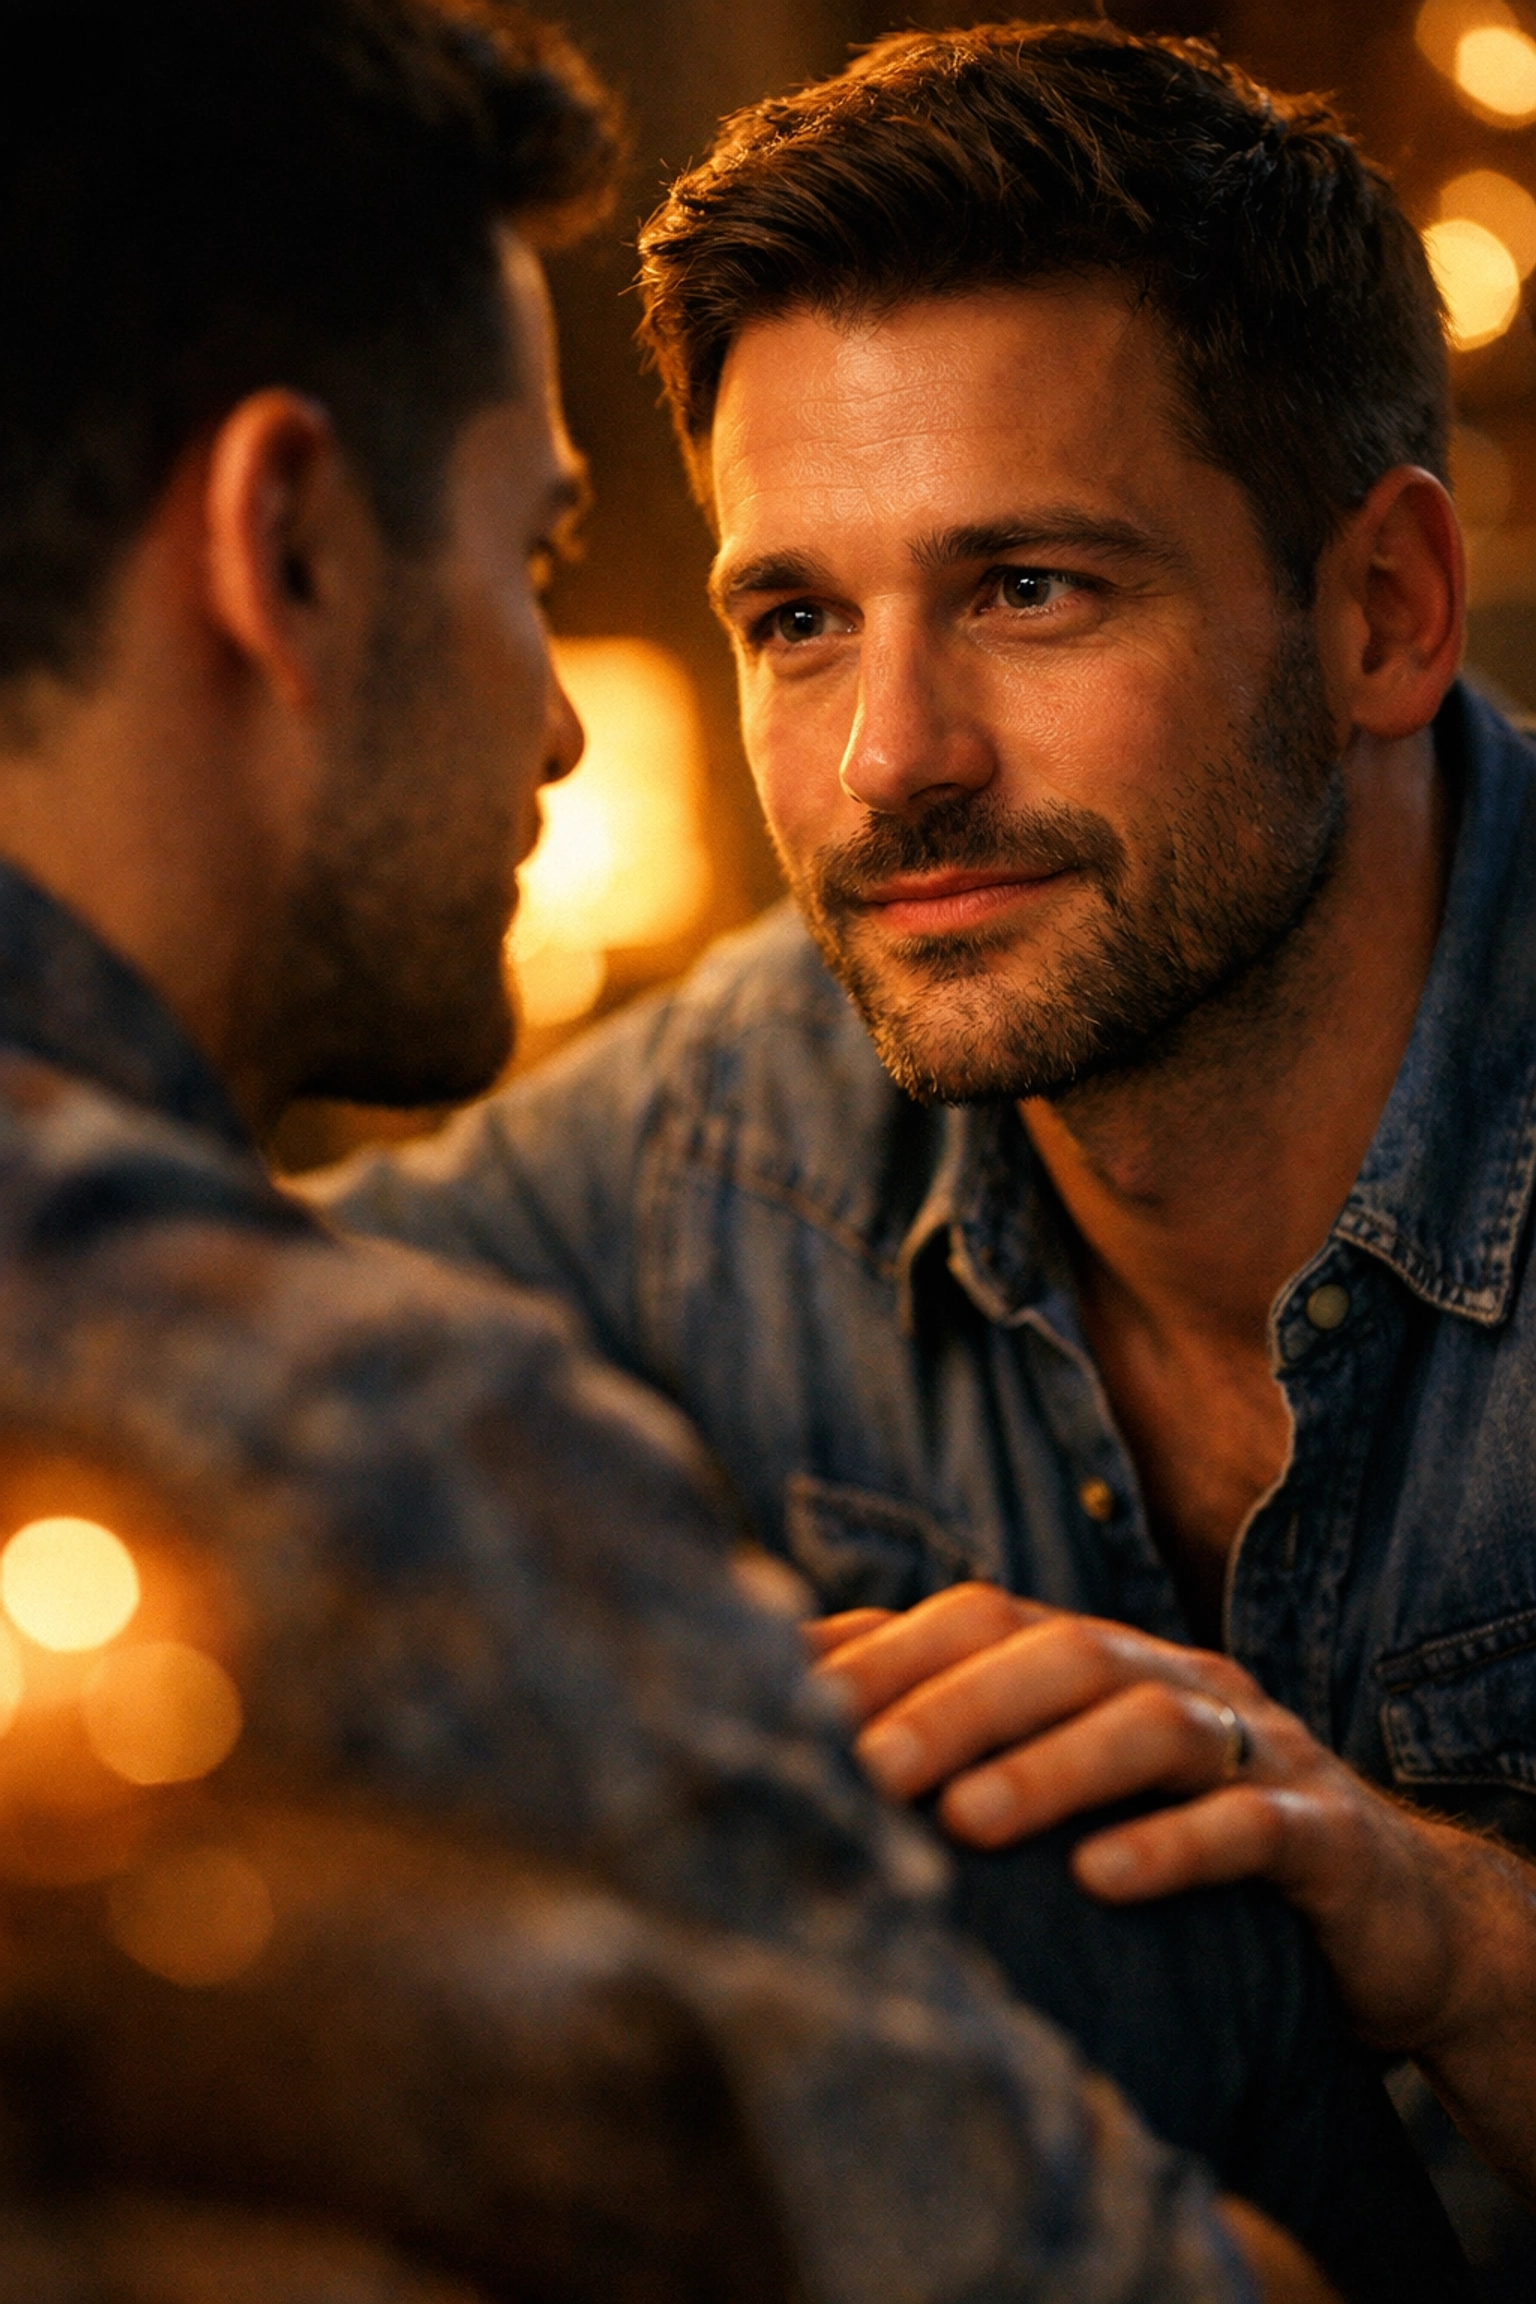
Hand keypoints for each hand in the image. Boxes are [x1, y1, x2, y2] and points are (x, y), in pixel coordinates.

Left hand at [808, 1585, 1534, 2095]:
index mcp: (1100, 1661)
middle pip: (1055, 1653)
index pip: (980, 1616)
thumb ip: (962, 1743)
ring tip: (965, 1821)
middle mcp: (1172, 1680)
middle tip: (863, 1767)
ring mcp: (1252, 1747)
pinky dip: (1172, 1847)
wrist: (1387, 1910)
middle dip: (950, 1703)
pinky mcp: (1321, 1833)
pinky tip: (1101, 1882)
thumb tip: (798, 1706)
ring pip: (1149, 1724)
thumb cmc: (1184, 1840)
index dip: (886, 1649)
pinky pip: (1248, 1825)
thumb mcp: (1072, 1785)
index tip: (789, 1698)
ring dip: (1049, 1767)